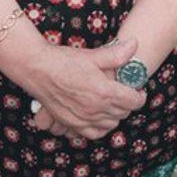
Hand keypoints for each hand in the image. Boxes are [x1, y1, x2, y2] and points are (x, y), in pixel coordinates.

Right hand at [24, 39, 146, 139]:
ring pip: (110, 124)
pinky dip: (100, 127)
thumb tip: (135, 44)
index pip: (134, 101)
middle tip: (124, 92)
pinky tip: (99, 118)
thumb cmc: (64, 60)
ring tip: (112, 103)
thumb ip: (116, 54)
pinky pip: (94, 133)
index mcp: (105, 92)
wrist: (37, 68)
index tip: (137, 88)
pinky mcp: (71, 123)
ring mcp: (83, 118)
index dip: (140, 95)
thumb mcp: (93, 55)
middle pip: (123, 112)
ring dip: (115, 115)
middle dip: (128, 103)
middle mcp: (96, 109)